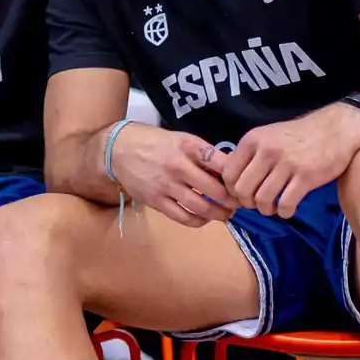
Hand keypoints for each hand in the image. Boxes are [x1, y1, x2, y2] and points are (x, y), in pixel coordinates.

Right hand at [111, 123, 238, 227]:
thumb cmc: (154, 142)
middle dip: (232, 200)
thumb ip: (203, 154)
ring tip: (226, 214)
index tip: (242, 183)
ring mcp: (166, 185)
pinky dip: (199, 221)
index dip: (237, 177)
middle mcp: (178, 166)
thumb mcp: (180, 138)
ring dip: (220, 214)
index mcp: (188, 146)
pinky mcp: (156, 201)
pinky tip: (204, 218)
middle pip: (216, 191)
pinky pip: (184, 217)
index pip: (222, 164)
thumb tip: (230, 170)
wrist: (118, 149)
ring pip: (202, 208)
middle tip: (238, 203)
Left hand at [222, 105, 359, 218]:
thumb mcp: (267, 136)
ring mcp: (287, 164)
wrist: (335, 130)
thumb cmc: (298, 136)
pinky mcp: (306, 176)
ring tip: (272, 208)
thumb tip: (231, 179)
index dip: (232, 190)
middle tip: (256, 204)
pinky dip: (284, 212)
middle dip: (247, 203)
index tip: (242, 195)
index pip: (229, 173)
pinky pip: (286, 204)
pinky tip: (286, 210)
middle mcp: (266, 151)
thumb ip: (249, 154)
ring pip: (263, 199)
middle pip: (242, 190)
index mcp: (252, 140)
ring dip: (265, 210)